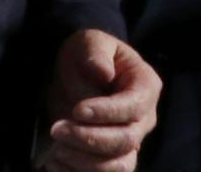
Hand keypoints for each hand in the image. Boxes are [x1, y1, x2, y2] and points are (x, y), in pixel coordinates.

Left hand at [42, 30, 161, 171]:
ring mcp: (131, 142)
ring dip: (85, 162)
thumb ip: (95, 54)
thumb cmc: (87, 54)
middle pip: (126, 141)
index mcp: (146, 86)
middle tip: (57, 129)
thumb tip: (103, 73)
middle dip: (90, 138)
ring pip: (119, 166)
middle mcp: (144, 119)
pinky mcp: (113, 158)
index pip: (133, 106)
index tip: (76, 110)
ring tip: (56, 150)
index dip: (107, 112)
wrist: (76, 73)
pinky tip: (54, 163)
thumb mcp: (89, 42)